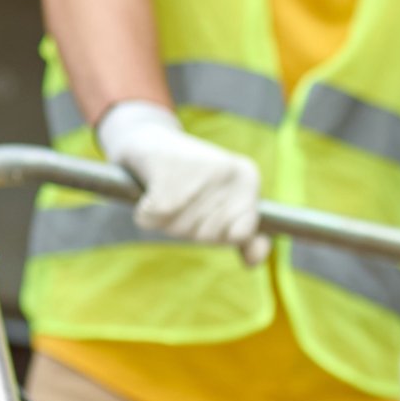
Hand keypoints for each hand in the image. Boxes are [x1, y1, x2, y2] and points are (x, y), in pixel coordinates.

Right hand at [98, 100, 270, 266]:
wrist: (146, 138)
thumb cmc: (188, 176)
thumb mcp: (224, 202)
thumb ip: (243, 233)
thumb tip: (254, 262)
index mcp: (247, 178)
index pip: (241, 233)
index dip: (219, 232)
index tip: (207, 209)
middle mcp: (226, 174)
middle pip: (208, 236)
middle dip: (190, 227)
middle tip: (182, 196)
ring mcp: (197, 176)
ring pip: (179, 231)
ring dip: (166, 221)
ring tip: (168, 190)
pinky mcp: (164, 181)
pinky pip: (151, 222)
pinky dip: (144, 213)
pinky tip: (150, 191)